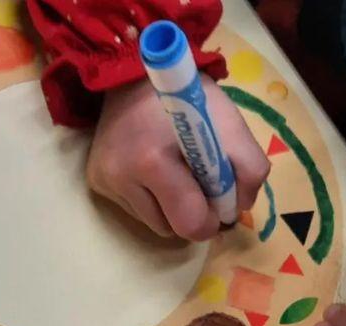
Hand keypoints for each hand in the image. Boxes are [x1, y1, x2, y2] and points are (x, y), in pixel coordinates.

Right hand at [87, 74, 269, 240]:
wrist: (133, 74)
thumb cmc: (187, 97)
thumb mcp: (230, 123)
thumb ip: (249, 170)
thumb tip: (238, 208)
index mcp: (152, 161)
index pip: (191, 223)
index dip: (213, 217)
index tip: (219, 197)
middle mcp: (120, 177)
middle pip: (173, 230)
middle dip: (195, 214)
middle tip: (201, 186)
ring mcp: (105, 181)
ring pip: (156, 224)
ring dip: (173, 208)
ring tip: (176, 172)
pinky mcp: (97, 181)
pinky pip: (138, 211)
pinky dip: (154, 199)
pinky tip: (155, 171)